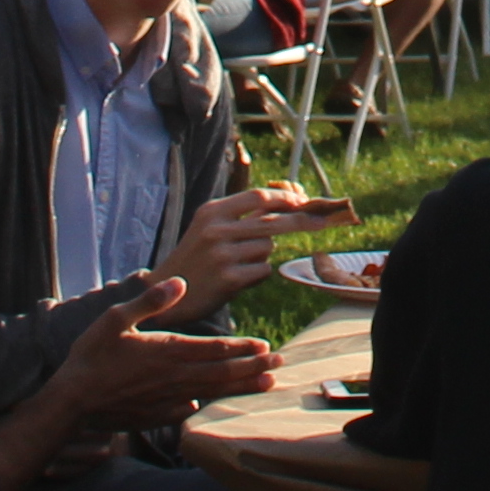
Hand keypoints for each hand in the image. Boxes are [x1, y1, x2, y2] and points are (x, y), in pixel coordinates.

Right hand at [42, 274, 275, 432]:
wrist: (71, 401)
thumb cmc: (91, 355)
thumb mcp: (115, 318)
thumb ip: (149, 300)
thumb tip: (179, 282)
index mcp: (167, 351)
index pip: (214, 349)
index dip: (242, 348)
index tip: (265, 346)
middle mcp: (173, 377)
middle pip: (221, 373)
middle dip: (252, 368)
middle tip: (279, 364)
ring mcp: (165, 399)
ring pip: (210, 392)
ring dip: (239, 387)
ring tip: (265, 384)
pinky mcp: (154, 414)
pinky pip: (184, 409)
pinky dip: (202, 405)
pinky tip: (208, 402)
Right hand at [164, 182, 344, 313]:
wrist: (166, 293)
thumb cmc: (196, 258)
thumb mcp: (210, 227)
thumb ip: (244, 215)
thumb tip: (290, 197)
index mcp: (212, 212)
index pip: (258, 196)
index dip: (285, 198)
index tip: (304, 200)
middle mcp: (216, 230)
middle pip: (271, 220)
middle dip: (302, 220)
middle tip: (323, 222)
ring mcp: (222, 255)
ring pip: (267, 248)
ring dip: (263, 255)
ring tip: (239, 263)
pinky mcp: (228, 279)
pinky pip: (262, 270)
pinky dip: (257, 274)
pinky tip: (237, 279)